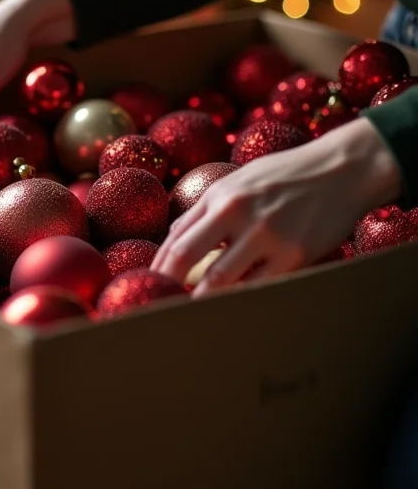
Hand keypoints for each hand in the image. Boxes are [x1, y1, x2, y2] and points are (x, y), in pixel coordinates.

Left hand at [152, 118, 401, 295]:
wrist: (341, 169)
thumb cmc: (284, 175)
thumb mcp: (237, 181)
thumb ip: (206, 209)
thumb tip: (174, 238)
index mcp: (218, 196)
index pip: (176, 238)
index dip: (158, 266)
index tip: (147, 287)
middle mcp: (236, 211)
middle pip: (186, 256)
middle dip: (167, 284)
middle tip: (155, 308)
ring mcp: (266, 233)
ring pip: (220, 279)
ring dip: (200, 301)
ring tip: (187, 319)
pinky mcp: (294, 254)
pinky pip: (260, 286)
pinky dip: (241, 300)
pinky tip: (231, 312)